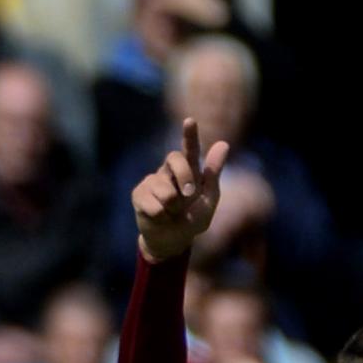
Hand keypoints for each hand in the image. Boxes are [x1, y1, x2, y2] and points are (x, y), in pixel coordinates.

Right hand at [132, 116, 228, 264]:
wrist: (173, 241)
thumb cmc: (192, 219)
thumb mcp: (208, 199)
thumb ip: (213, 173)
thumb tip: (223, 143)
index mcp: (188, 170)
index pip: (189, 148)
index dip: (189, 134)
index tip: (190, 121)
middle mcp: (169, 171)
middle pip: (174, 159)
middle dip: (185, 176)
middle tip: (189, 194)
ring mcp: (152, 181)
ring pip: (165, 189)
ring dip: (173, 207)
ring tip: (171, 213)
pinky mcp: (139, 195)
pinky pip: (152, 204)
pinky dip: (160, 216)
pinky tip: (159, 217)